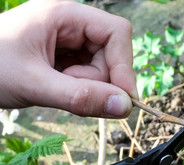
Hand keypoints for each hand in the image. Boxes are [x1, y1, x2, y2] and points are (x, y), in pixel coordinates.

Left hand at [0, 0, 136, 117]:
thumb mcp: (34, 83)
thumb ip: (80, 97)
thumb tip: (123, 107)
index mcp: (64, 14)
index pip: (116, 32)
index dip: (125, 65)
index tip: (124, 99)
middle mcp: (71, 23)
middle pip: (111, 52)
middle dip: (100, 79)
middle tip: (72, 93)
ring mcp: (69, 40)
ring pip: (103, 66)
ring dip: (87, 85)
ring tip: (56, 88)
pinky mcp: (66, 56)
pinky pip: (89, 74)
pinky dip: (80, 87)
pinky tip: (58, 87)